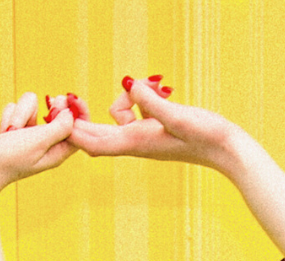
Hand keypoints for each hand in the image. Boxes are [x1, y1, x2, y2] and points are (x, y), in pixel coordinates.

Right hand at [0, 91, 83, 197]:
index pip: (78, 128)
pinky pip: (16, 109)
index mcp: (58, 152)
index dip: (76, 111)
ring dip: (21, 113)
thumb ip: (59, 127)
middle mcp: (45, 144)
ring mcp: (28, 137)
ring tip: (11, 131)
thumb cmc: (8, 159)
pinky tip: (1, 132)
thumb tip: (71, 113)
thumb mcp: (39, 141)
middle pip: (56, 112)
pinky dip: (8, 116)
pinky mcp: (13, 131)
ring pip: (32, 106)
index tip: (67, 98)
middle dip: (45, 107)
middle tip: (45, 106)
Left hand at [70, 75, 239, 170]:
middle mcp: (136, 144)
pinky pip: (132, 116)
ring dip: (120, 100)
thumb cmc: (205, 135)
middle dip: (78, 120)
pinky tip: (153, 91)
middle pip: (96, 136)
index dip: (74, 132)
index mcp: (137, 142)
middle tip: (60, 100)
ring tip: (148, 88)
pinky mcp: (154, 132)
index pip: (95, 143)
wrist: (226, 150)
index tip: (58, 118)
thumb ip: (151, 101)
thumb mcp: (177, 115)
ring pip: (115, 121)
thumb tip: (130, 84)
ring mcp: (144, 140)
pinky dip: (135, 101)